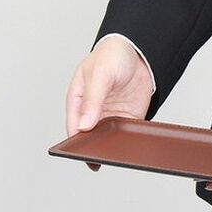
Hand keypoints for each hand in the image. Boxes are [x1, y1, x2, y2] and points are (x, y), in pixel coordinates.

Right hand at [66, 36, 152, 170]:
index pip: (74, 127)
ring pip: (108, 139)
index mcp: (78, 101)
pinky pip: (127, 133)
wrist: (138, 51)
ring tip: (116, 155)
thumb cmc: (111, 56)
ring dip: (112, 146)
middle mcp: (93, 112)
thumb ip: (92, 100)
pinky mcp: (128, 117)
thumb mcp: (99, 75)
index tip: (80, 153)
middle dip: (94, 148)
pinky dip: (129, 140)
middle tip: (99, 159)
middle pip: (90, 137)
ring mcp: (111, 116)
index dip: (76, 142)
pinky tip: (132, 145)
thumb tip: (84, 125)